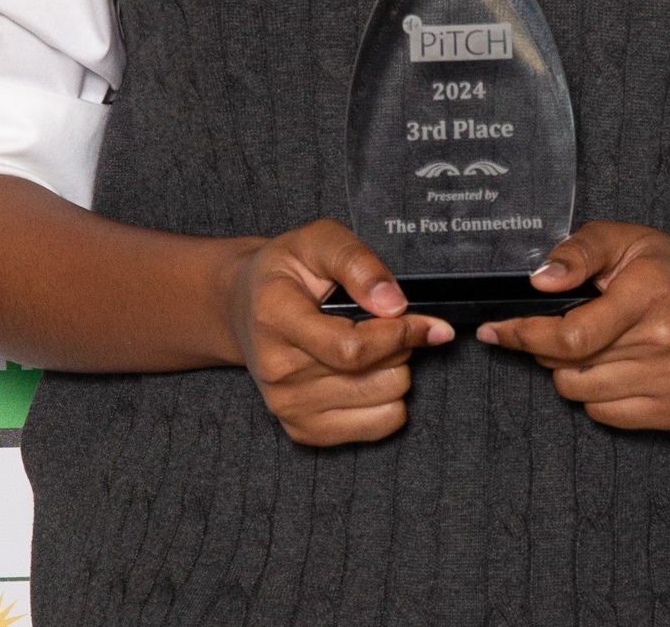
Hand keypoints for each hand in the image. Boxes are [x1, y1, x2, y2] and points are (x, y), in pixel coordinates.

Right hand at [222, 218, 452, 445]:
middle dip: (399, 345)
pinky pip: (379, 426)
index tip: (425, 320)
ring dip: (394, 370)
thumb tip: (394, 304)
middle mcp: (277, 370)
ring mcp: (288, 406)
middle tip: (383, 322)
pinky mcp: (303, 430)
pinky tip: (368, 373)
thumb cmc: (285, 271)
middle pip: (375, 377)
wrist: (244, 308)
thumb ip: (357, 263)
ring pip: (386, 402)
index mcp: (276, 317)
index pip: (352, 349)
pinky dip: (388, 399)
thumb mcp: (318, 240)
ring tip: (372, 344)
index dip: (399, 335)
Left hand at [477, 220, 669, 429]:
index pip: (570, 336)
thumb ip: (575, 252)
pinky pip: (607, 416)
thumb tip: (538, 282)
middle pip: (571, 368)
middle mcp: (667, 343)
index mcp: (649, 293)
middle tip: (564, 324)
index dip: (524, 335)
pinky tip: (616, 364)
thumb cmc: (666, 265)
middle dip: (548, 348)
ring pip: (583, 395)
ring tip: (594, 342)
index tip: (495, 329)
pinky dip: (596, 394)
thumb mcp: (620, 238)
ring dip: (571, 372)